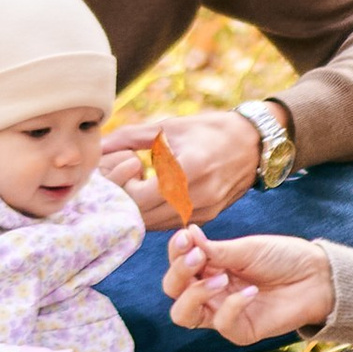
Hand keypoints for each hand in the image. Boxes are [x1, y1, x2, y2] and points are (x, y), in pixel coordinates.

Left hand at [104, 109, 261, 229]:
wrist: (254, 144)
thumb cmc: (208, 130)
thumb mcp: (169, 126)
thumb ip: (130, 138)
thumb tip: (98, 146)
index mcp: (186, 170)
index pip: (138, 197)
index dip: (121, 187)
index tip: (124, 168)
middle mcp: (196, 197)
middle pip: (143, 216)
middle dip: (125, 201)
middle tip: (124, 180)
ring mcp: (203, 212)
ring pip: (154, 225)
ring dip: (139, 211)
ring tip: (138, 186)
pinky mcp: (206, 218)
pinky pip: (169, 224)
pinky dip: (155, 214)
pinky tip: (155, 194)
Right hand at [162, 222, 333, 342]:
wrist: (315, 276)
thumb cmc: (283, 257)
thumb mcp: (247, 249)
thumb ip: (215, 249)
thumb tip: (188, 233)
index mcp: (210, 267)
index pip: (177, 265)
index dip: (175, 253)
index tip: (186, 238)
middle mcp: (210, 291)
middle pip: (173, 292)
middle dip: (179, 274)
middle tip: (198, 257)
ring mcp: (223, 312)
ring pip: (184, 315)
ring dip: (195, 293)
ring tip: (220, 277)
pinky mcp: (241, 330)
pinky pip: (222, 324)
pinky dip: (232, 306)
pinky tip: (251, 292)